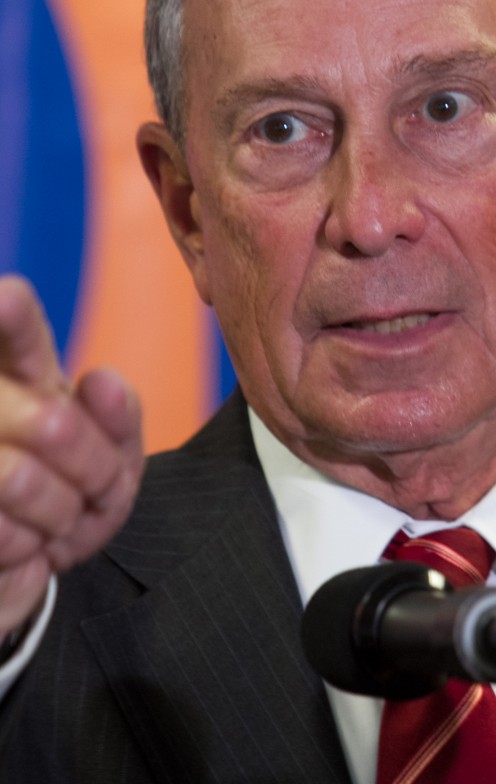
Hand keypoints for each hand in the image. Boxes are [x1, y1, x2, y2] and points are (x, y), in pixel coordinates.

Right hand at [0, 276, 143, 636]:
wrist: (31, 564)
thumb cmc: (76, 491)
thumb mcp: (115, 453)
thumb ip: (120, 414)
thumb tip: (100, 381)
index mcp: (24, 368)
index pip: (16, 330)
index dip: (10, 314)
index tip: (7, 297)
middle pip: (52, 423)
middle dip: (94, 469)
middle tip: (99, 487)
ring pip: (20, 479)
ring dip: (59, 514)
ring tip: (58, 517)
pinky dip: (25, 547)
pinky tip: (22, 540)